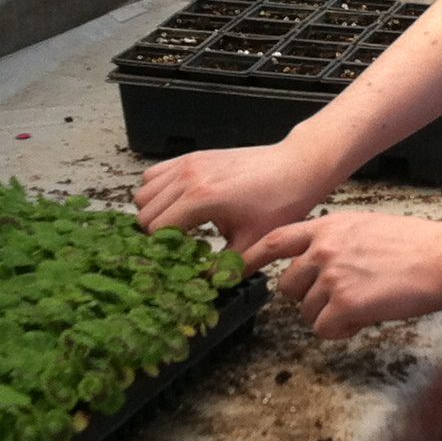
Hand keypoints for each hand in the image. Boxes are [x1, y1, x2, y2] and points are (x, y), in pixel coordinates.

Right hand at [135, 139, 338, 255]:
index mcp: (201, 197)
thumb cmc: (280, 200)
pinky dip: (158, 190)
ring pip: (145, 191)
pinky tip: (179, 205)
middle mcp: (189, 176)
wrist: (296, 166)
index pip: (157, 229)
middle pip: (145, 212)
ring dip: (154, 211)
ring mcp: (189, 162)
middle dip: (157, 234)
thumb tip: (205, 284)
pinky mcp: (193, 156)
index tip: (177, 259)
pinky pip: (155, 174)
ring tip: (177, 226)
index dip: (164, 249)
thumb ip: (225, 267)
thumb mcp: (253, 241)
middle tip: (178, 247)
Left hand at [245, 213, 441, 338]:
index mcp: (327, 227)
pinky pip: (325, 329)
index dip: (250, 258)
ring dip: (329, 315)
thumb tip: (320, 260)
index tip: (231, 269)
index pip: (274, 241)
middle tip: (339, 298)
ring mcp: (332, 277)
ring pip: (307, 311)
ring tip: (363, 304)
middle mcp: (323, 250)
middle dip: (307, 297)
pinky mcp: (345, 304)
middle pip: (286, 286)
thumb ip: (335, 240)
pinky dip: (343, 330)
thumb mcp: (365, 227)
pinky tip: (365, 318)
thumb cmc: (414, 245)